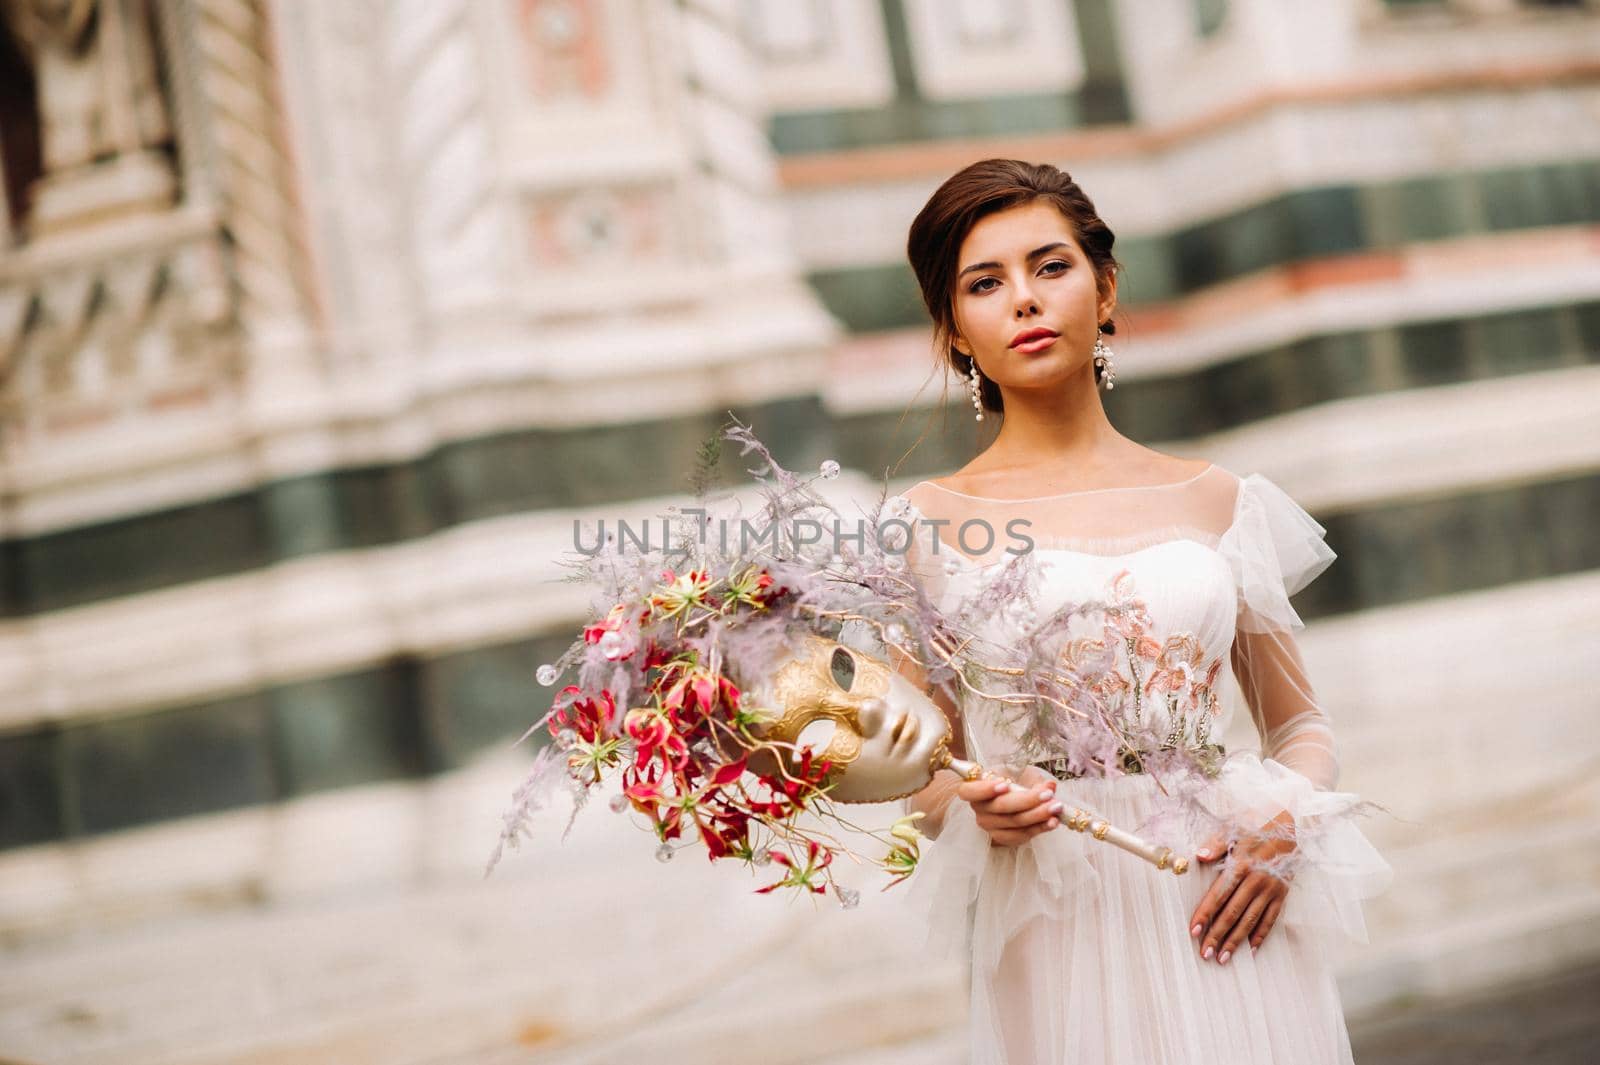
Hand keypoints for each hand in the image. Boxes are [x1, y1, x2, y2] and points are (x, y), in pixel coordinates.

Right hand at [957, 765, 1063, 846]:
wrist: (1010, 798)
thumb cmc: (1011, 781)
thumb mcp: (1019, 773)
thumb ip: (1032, 779)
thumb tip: (1049, 786)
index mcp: (973, 789)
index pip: (969, 791)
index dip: (985, 789)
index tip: (1005, 785)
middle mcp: (979, 810)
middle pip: (1001, 807)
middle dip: (1028, 800)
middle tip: (1048, 795)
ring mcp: (989, 827)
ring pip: (1014, 823)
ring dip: (1038, 816)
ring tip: (1057, 807)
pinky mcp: (1002, 839)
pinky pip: (1021, 836)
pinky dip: (1039, 829)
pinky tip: (1053, 822)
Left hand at [1188, 809, 1296, 963]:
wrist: (1290, 823)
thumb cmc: (1255, 825)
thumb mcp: (1234, 829)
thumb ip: (1216, 844)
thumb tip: (1199, 856)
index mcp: (1241, 865)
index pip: (1219, 894)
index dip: (1206, 913)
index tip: (1194, 931)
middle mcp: (1257, 880)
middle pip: (1234, 913)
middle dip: (1218, 935)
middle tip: (1205, 954)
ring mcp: (1272, 889)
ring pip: (1251, 920)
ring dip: (1236, 941)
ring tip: (1223, 958)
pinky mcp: (1282, 893)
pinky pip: (1271, 918)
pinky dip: (1261, 934)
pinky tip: (1251, 948)